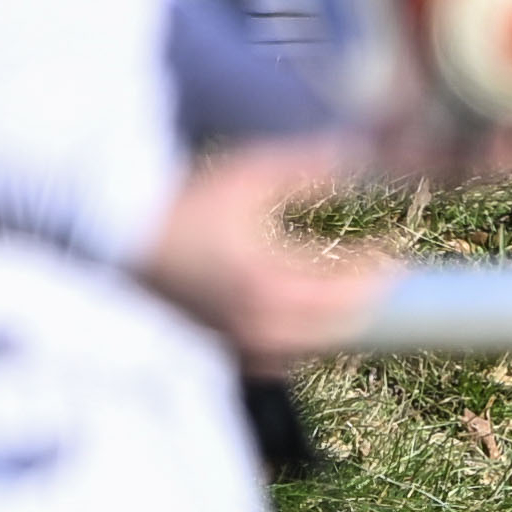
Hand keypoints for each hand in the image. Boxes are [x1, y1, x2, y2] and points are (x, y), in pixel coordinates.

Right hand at [132, 139, 387, 365]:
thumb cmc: (176, 206)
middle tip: (381, 271)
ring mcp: (245, 345)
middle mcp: (265, 327)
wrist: (115, 241)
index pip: (351, 287)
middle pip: (341, 323)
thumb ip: (301, 168)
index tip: (396, 250)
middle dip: (364, 296)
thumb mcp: (242, 177)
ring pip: (314, 344)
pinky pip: (282, 357)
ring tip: (344, 291)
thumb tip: (352, 155)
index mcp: (273, 286)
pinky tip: (299, 315)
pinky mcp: (226, 350)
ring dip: (334, 319)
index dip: (380, 267)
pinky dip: (302, 337)